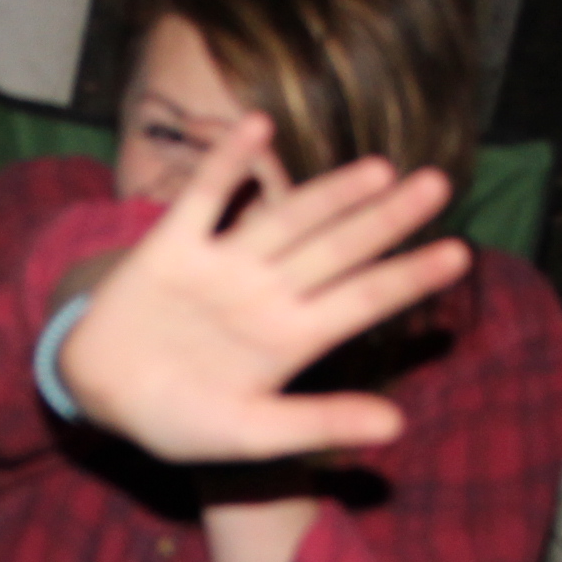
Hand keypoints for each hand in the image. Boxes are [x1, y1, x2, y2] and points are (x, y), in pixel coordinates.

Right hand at [58, 112, 472, 463]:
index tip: (459, 255)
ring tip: (378, 168)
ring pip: (285, 218)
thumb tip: (397, 426)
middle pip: (337, 248)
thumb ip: (318, 424)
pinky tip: (258, 127)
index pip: (362, 299)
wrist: (101, 398)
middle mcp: (266, 292)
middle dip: (385, 218)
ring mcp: (222, 265)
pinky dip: (226, 164)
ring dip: (328, 192)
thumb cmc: (179, 420)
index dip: (408, 276)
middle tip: (438, 183)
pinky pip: (203, 198)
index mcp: (291, 336)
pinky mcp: (173, 247)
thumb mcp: (250, 433)